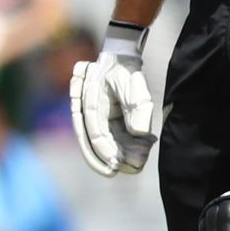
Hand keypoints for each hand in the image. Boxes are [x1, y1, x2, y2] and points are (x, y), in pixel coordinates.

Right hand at [70, 24, 157, 177]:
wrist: (120, 59)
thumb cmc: (125, 70)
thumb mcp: (133, 83)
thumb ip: (137, 106)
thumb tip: (140, 132)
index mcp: (90, 104)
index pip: (96, 134)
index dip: (106, 151)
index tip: (116, 164)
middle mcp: (88, 114)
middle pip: (95, 143)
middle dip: (109, 159)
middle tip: (125, 171)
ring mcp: (95, 118)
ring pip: (103, 143)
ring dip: (117, 156)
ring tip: (136, 166)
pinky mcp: (105, 120)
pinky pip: (111, 137)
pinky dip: (123, 147)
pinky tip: (140, 152)